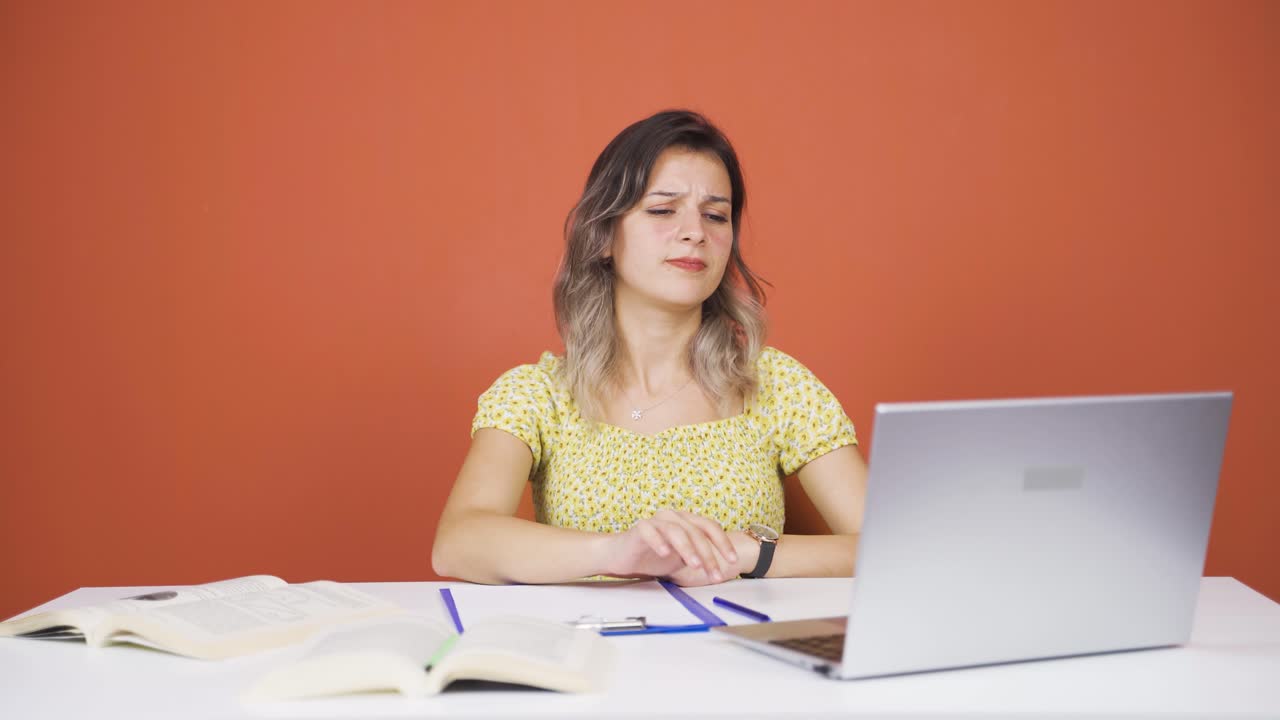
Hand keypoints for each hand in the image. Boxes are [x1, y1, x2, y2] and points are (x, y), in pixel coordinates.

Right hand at [602, 509, 739, 583]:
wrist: (621, 557)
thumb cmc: (652, 558)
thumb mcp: (681, 560)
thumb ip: (698, 558)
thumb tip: (720, 570)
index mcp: (686, 522)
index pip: (709, 527)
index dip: (723, 543)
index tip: (733, 561)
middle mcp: (673, 517)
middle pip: (696, 532)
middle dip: (708, 554)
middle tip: (715, 574)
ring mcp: (656, 521)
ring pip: (677, 531)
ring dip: (688, 549)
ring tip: (695, 566)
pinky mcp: (640, 529)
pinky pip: (650, 532)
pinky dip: (659, 541)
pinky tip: (665, 553)